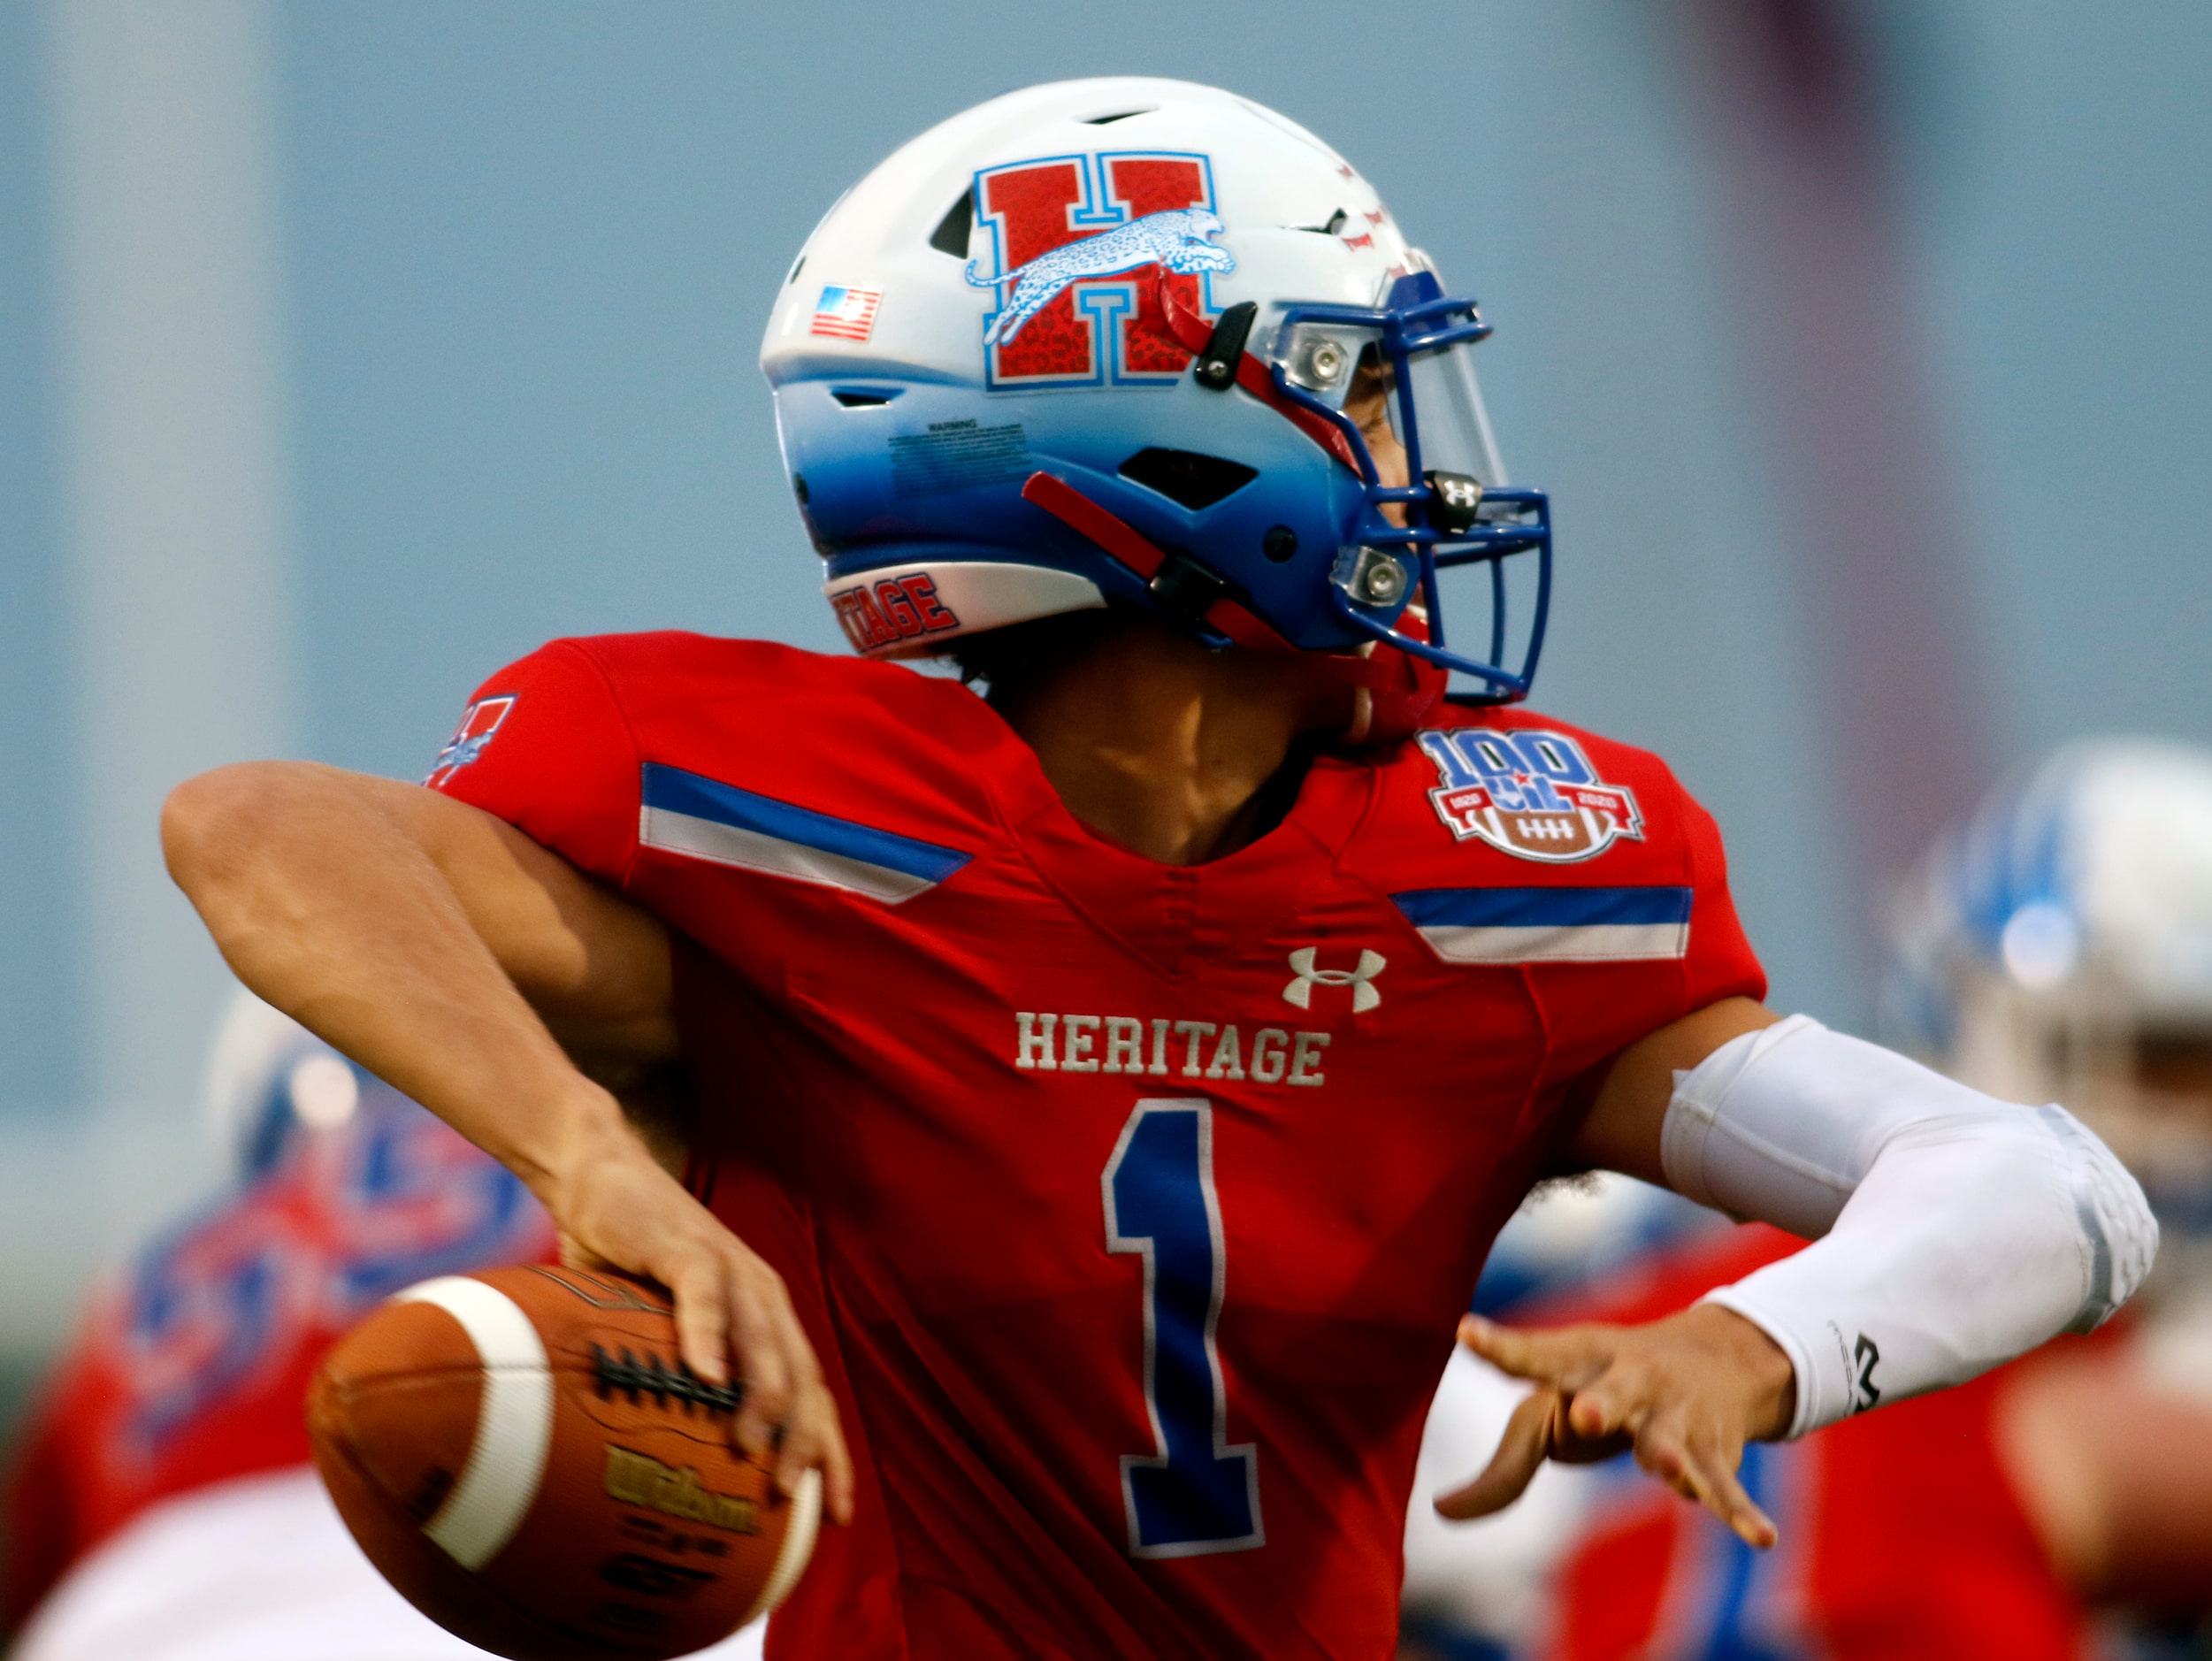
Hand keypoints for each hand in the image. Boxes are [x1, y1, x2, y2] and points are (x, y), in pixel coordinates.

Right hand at [550, 1107, 854, 1525]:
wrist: (602, 1177)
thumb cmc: (630, 1266)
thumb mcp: (659, 1335)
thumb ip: (672, 1384)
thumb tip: (659, 1467)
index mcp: (767, 1322)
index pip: (812, 1397)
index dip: (829, 1454)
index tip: (836, 1515)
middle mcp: (763, 1297)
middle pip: (802, 1378)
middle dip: (804, 1440)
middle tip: (789, 1496)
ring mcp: (732, 1269)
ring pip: (765, 1341)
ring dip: (760, 1398)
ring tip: (748, 1449)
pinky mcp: (688, 1246)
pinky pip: (705, 1293)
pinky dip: (708, 1334)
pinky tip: (706, 1375)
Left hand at [1435, 1304, 1794, 1548]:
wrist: (1718, 1355)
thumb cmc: (1607, 1389)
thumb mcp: (1555, 1414)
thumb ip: (1504, 1467)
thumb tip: (1442, 1510)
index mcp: (1581, 1363)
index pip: (1534, 1356)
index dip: (1501, 1347)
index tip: (1466, 1332)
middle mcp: (1630, 1381)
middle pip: (1612, 1392)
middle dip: (1600, 1404)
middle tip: (1585, 1412)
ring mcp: (1674, 1414)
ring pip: (1670, 1437)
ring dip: (1668, 1453)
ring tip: (1668, 1471)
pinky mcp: (1712, 1450)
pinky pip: (1724, 1486)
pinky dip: (1741, 1514)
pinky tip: (1761, 1538)